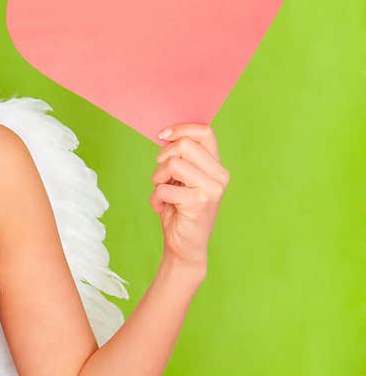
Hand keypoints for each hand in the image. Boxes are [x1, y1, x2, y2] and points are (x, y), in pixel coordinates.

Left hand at [148, 124, 228, 269]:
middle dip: (163, 157)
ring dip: (158, 178)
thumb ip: (181, 158)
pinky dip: (155, 198)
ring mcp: (212, 189)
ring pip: (173, 164)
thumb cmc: (179, 209)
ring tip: (162, 191)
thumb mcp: (181, 179)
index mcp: (216, 166)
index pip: (205, 131)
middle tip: (161, 175)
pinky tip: (162, 208)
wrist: (184, 246)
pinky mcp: (200, 203)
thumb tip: (165, 133)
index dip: (180, 129)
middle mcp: (220, 175)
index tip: (162, 136)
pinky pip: (163, 188)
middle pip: (185, 145)